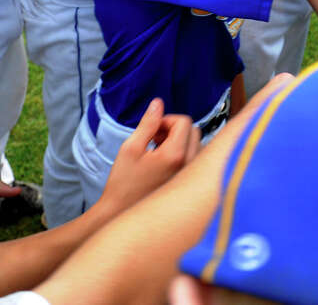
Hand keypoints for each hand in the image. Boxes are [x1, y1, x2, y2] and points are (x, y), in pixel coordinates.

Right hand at [97, 98, 200, 213]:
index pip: (184, 121)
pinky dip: (183, 153)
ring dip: (180, 140)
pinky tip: (164, 161)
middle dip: (174, 128)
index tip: (152, 130)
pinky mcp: (188, 183)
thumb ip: (148, 123)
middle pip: (193, 130)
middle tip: (154, 138)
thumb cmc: (124, 183)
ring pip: (196, 143)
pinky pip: (195, 158)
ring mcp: (190, 176)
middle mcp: (188, 165)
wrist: (121, 212)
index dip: (166, 119)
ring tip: (157, 150)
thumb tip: (158, 104)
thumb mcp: (131, 147)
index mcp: (175, 155)